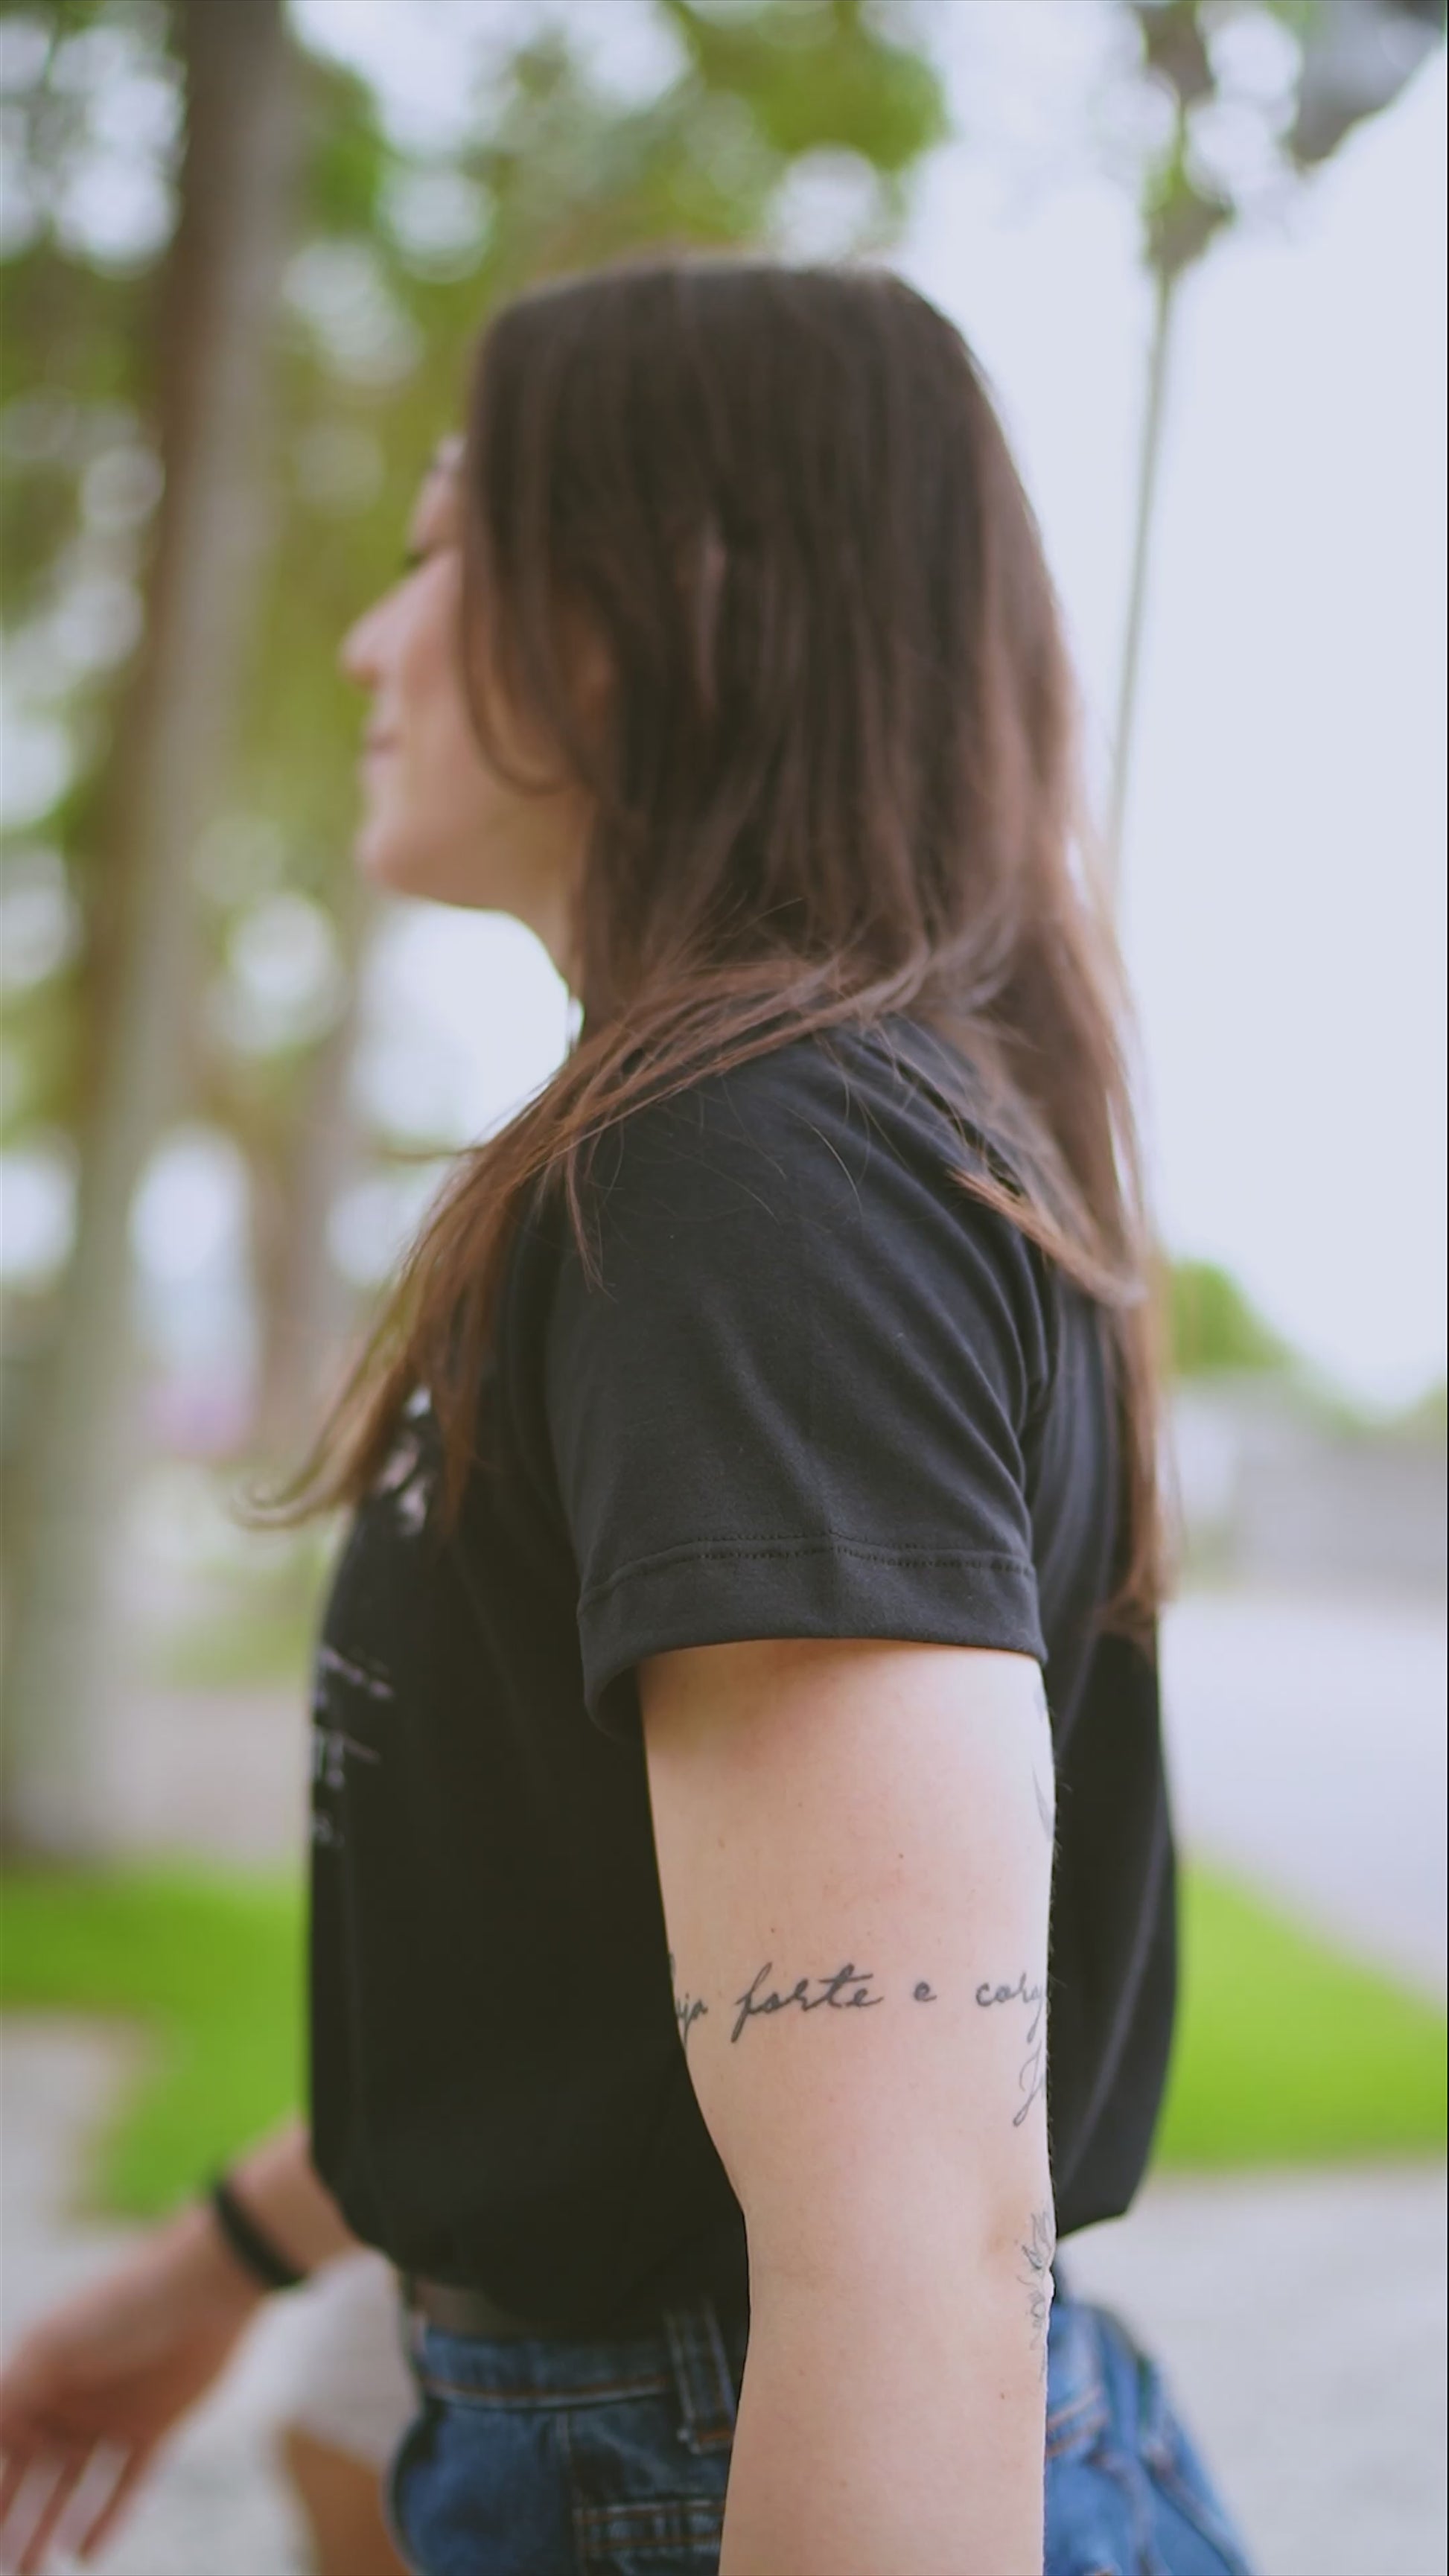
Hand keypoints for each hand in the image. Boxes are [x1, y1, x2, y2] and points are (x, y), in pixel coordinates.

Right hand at [0, 2205, 264, 2572]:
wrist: (204, 2288)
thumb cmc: (121, 2305)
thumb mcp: (52, 2348)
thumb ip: (12, 2398)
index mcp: (39, 2372)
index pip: (1, 2437)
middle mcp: (72, 2397)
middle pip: (30, 2470)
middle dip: (10, 2516)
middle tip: (0, 2565)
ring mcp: (111, 2414)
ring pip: (70, 2485)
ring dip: (47, 2527)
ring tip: (30, 2571)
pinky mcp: (155, 2426)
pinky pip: (124, 2485)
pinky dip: (104, 2519)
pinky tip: (83, 2556)